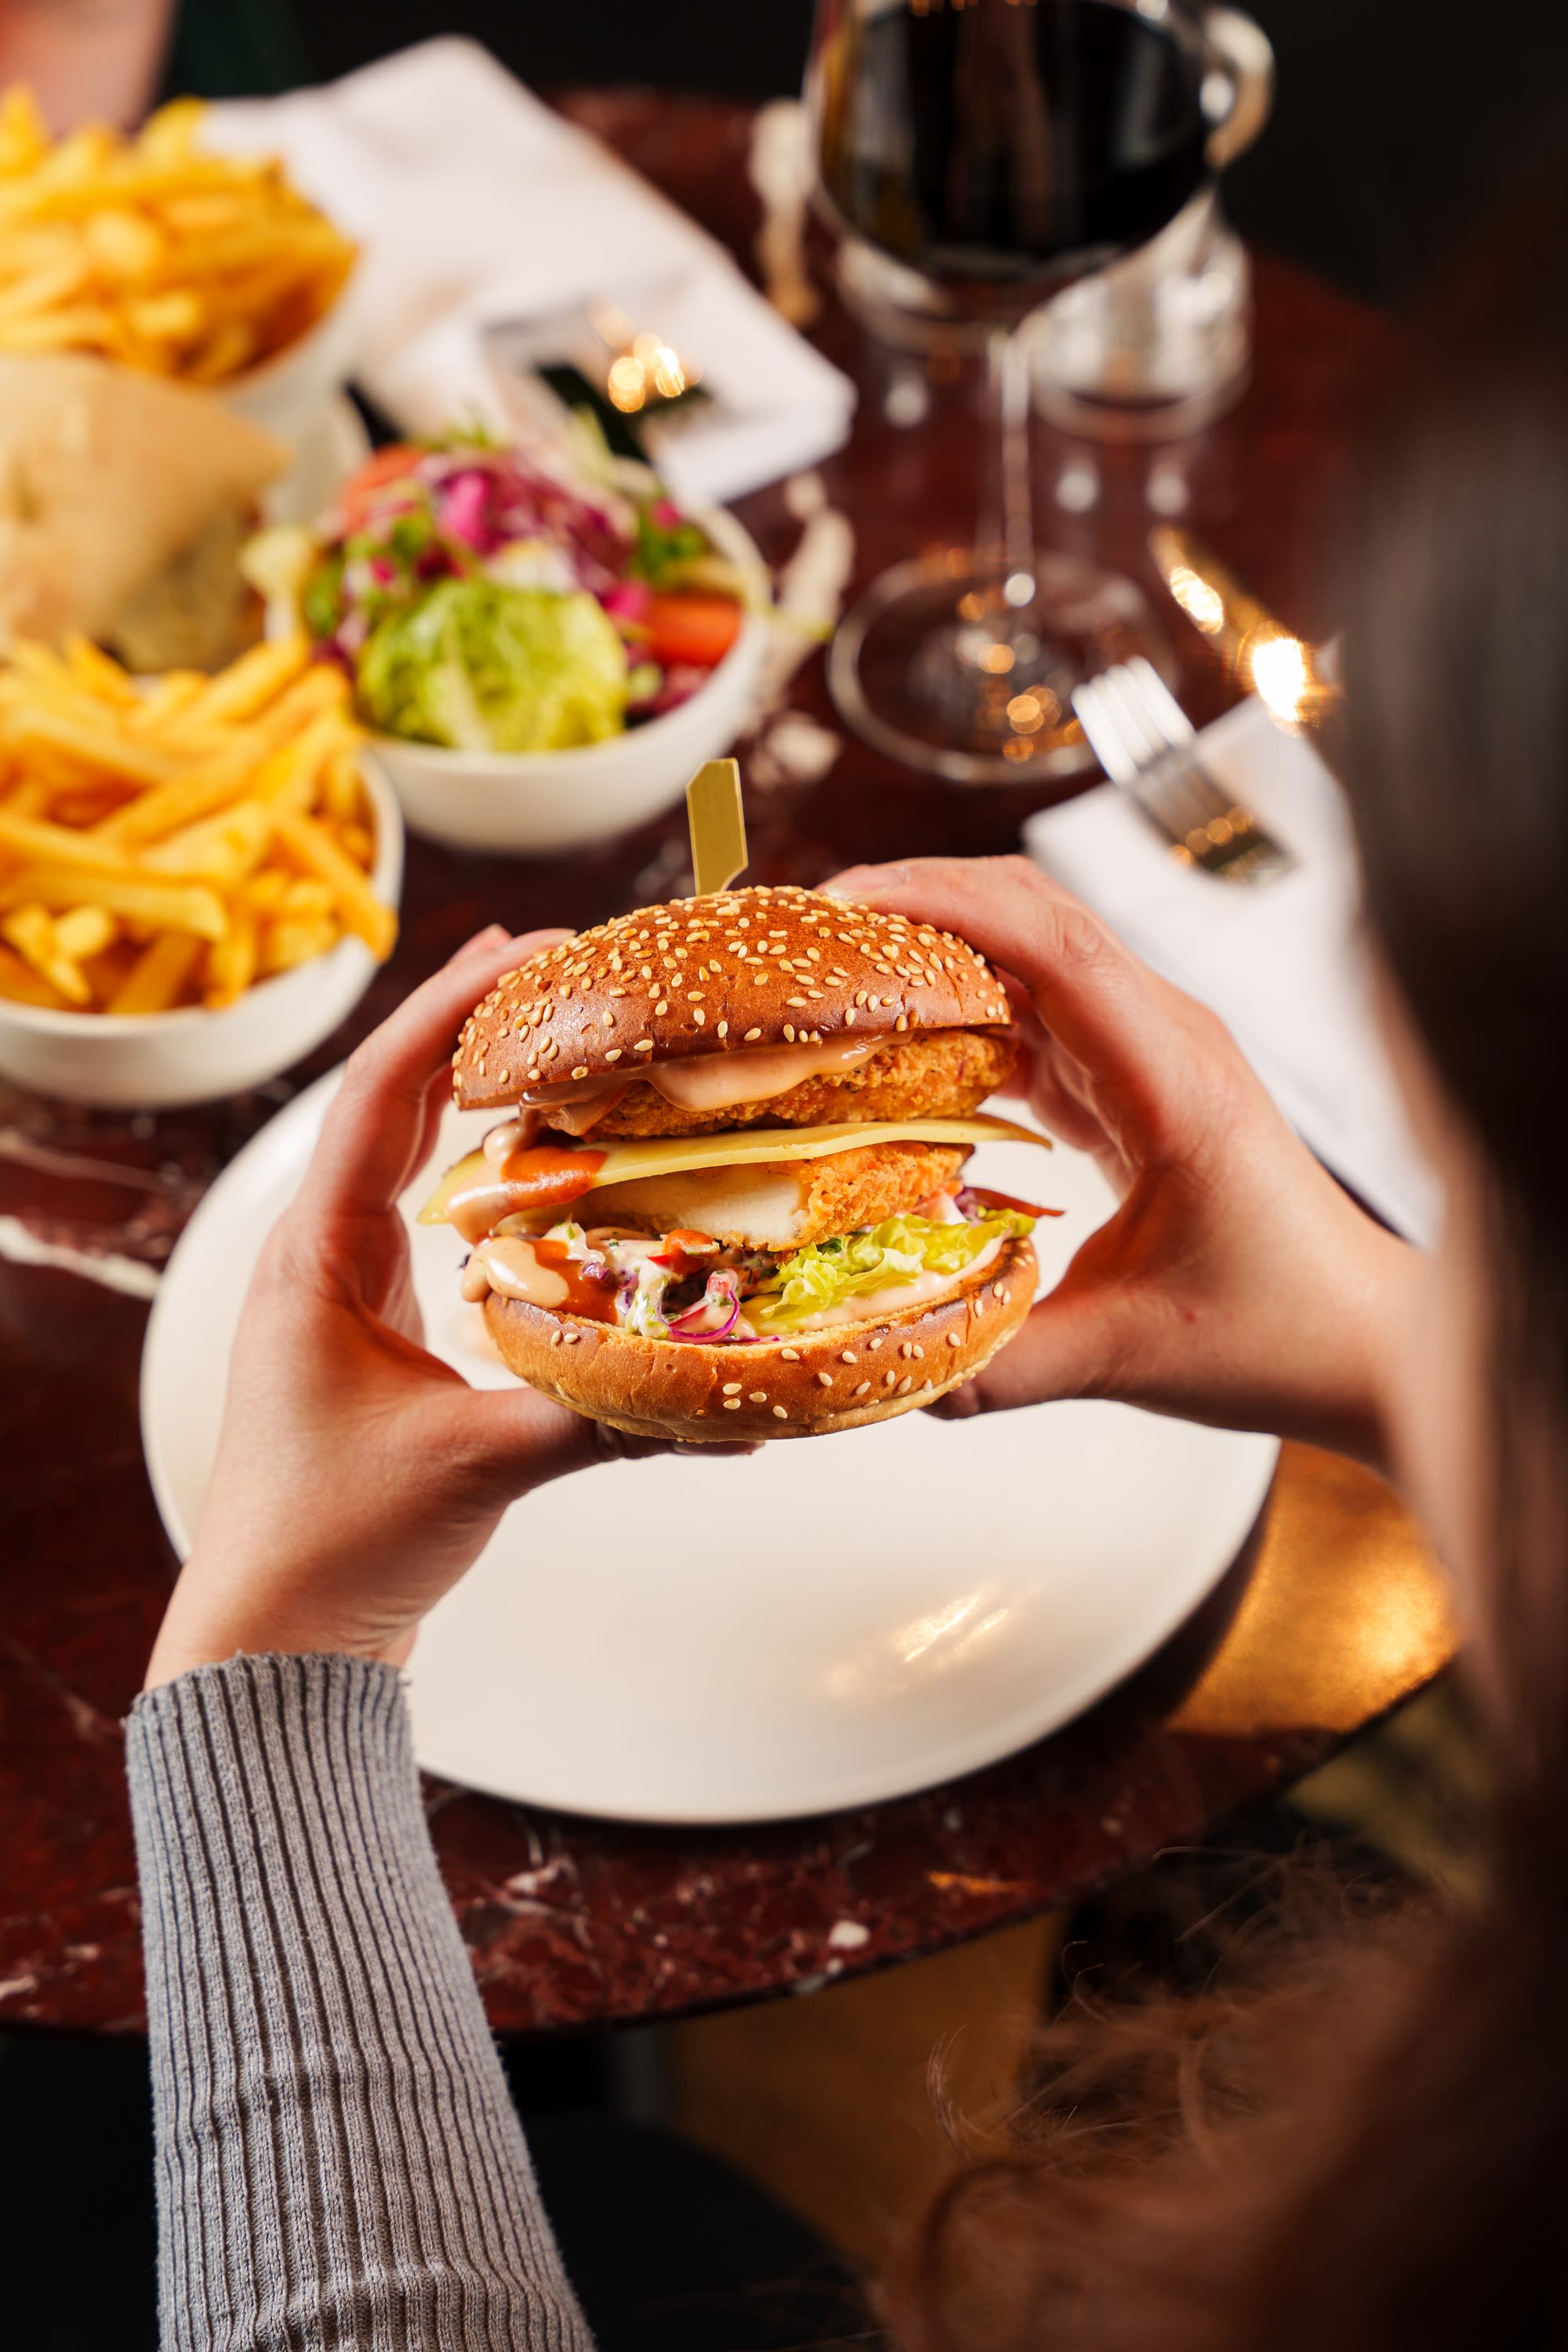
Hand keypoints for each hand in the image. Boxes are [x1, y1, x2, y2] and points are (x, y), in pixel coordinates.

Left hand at [146, 928, 673, 1689]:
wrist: (277, 1638)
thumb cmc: (336, 1543)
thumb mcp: (477, 1467)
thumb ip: (602, 1421)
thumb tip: (729, 1400)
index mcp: (317, 1258)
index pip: (384, 1096)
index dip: (453, 1012)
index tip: (528, 949)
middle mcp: (322, 1256)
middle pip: (392, 1102)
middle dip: (468, 1023)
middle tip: (554, 957)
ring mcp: (344, 1291)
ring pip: (409, 1156)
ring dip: (473, 1087)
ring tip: (549, 1026)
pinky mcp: (376, 1332)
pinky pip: (431, 1219)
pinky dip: (486, 1171)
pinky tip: (544, 1157)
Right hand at [826, 857, 1419, 1467]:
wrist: (1355, 1340)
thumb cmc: (1278, 1333)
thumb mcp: (1129, 1359)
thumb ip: (1001, 1365)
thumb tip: (889, 1368)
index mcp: (1178, 1083)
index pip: (1058, 948)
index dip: (948, 906)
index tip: (852, 902)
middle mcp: (1167, 1042)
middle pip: (1035, 917)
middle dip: (920, 899)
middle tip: (812, 925)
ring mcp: (1149, 1053)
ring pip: (1030, 955)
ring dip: (935, 949)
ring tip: (833, 970)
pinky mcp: (1129, 1083)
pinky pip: (1032, 1016)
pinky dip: (959, 1013)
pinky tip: (892, 1045)